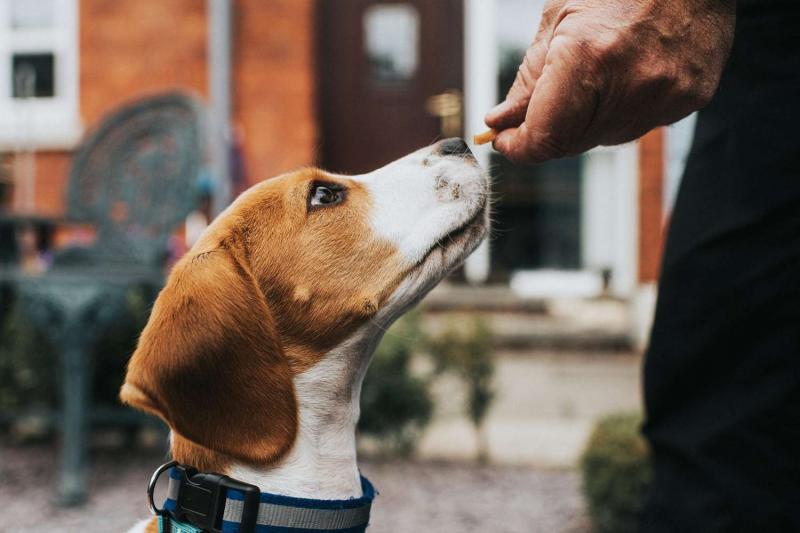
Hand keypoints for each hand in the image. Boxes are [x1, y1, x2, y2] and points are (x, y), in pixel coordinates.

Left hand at [485, 0, 735, 163]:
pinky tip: (630, 70)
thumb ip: (529, 79)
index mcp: (588, 57)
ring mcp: (666, 95)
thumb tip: (501, 123)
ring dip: (588, 118)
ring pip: (605, 137)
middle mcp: (631, 84)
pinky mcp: (691, 99)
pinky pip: (641, 123)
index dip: (518, 146)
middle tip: (543, 101)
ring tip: (599, 70)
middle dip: (550, 128)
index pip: (544, 137)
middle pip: (572, 142)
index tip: (504, 139)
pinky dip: (624, 108)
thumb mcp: (559, 19)